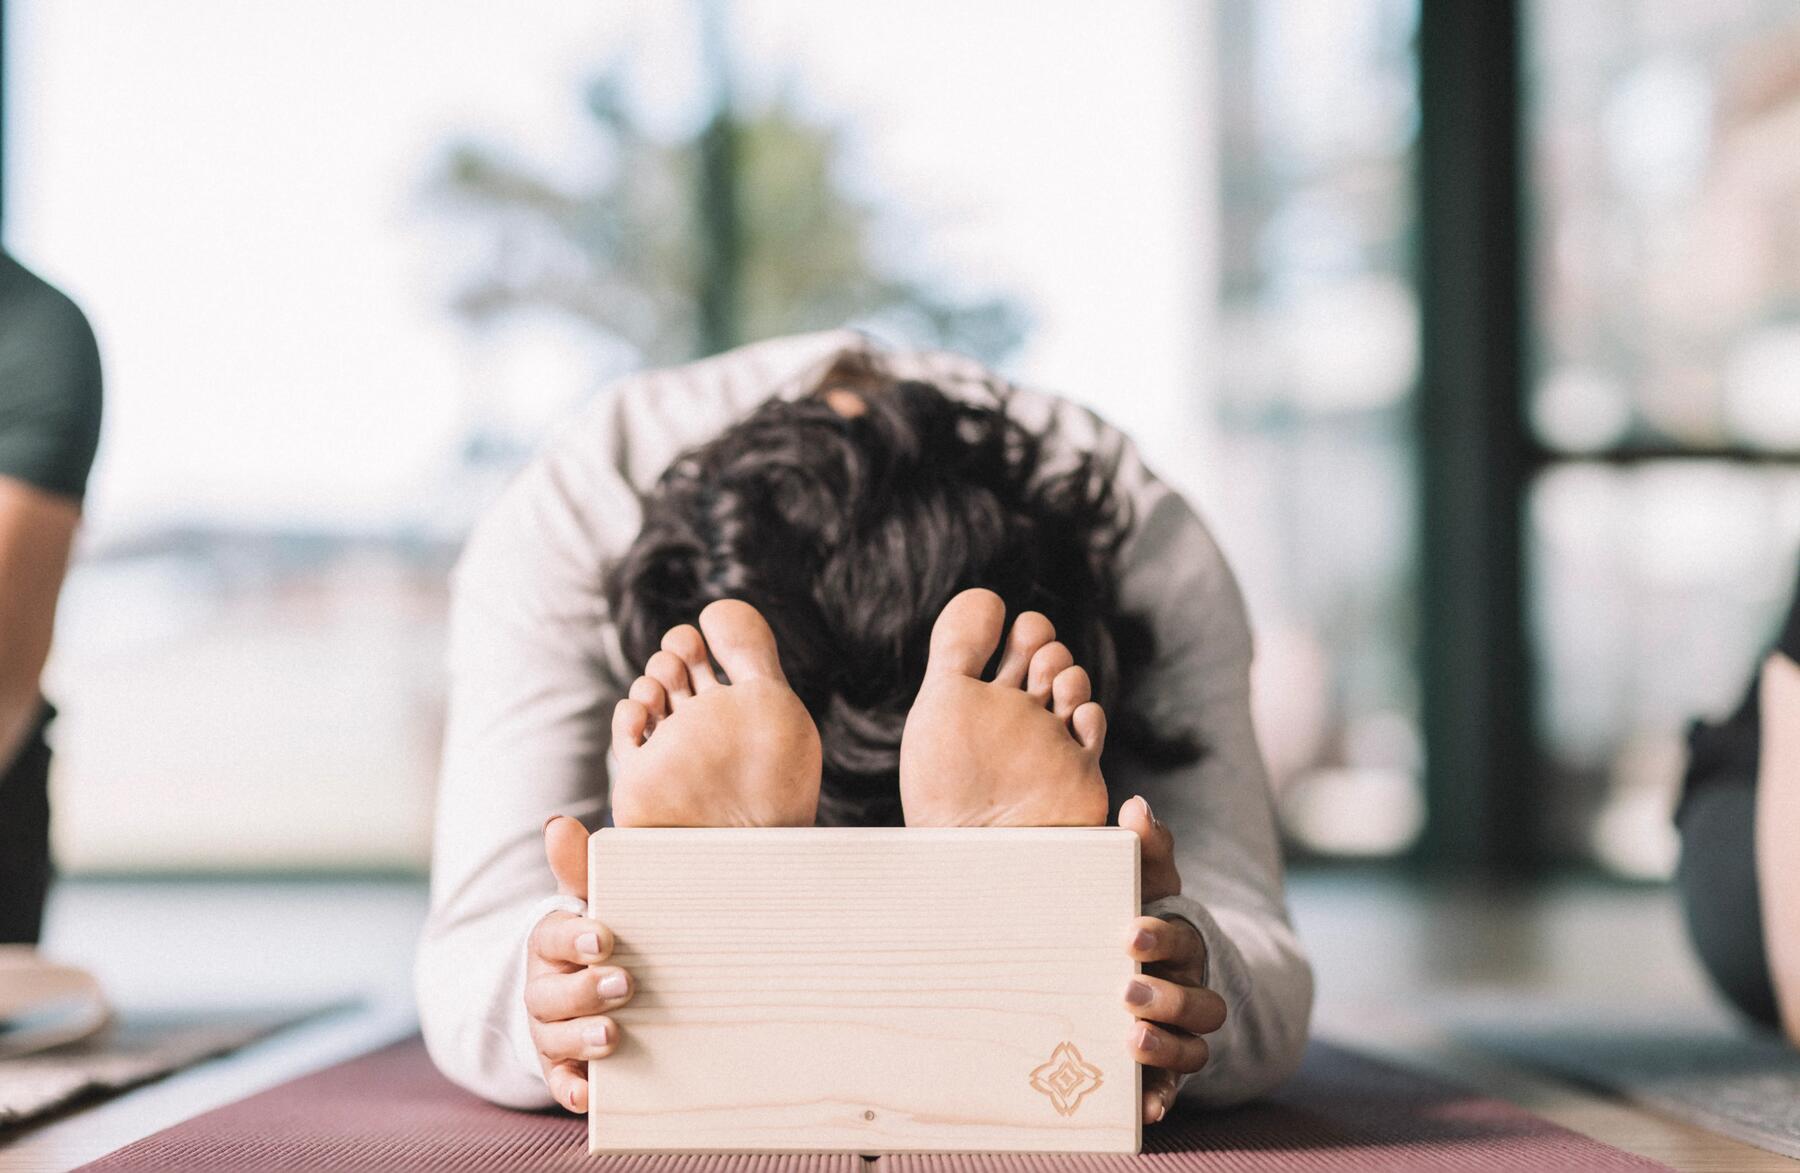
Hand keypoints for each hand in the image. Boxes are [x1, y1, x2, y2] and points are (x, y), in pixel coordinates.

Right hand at [526, 815, 634, 1112]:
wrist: (584, 984)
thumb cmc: (599, 935)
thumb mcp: (591, 901)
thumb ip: (580, 868)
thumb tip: (557, 823)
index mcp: (549, 942)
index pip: (550, 936)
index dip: (573, 938)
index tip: (603, 937)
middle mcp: (542, 988)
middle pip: (549, 993)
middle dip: (584, 989)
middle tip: (625, 984)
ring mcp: (549, 1030)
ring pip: (553, 1038)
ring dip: (580, 1038)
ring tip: (613, 1034)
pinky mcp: (561, 1067)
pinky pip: (560, 1083)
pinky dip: (572, 1090)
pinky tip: (590, 1095)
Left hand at [1120, 795, 1226, 1123]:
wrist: (1150, 972)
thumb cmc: (1138, 917)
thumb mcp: (1142, 884)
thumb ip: (1144, 849)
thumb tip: (1136, 805)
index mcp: (1185, 943)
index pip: (1184, 939)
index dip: (1161, 938)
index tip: (1128, 934)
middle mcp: (1193, 991)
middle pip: (1199, 1002)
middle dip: (1166, 997)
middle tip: (1125, 991)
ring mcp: (1182, 1035)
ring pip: (1193, 1049)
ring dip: (1165, 1047)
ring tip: (1130, 1039)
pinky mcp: (1164, 1073)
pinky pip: (1172, 1092)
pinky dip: (1162, 1100)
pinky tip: (1146, 1111)